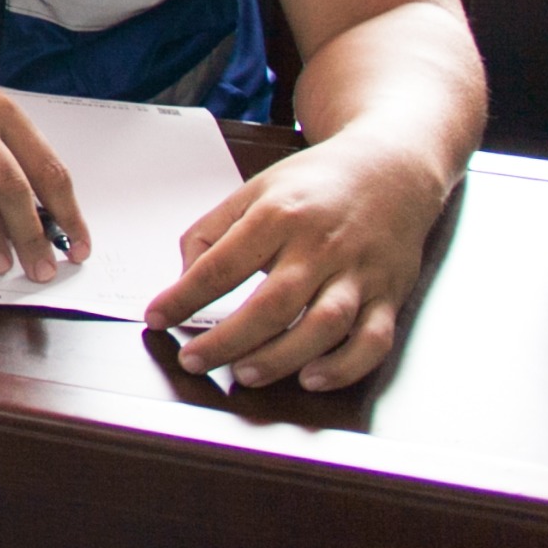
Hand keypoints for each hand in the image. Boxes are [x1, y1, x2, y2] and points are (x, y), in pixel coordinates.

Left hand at [145, 129, 449, 389]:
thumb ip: (212, 232)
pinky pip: (372, 341)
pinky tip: (312, 378)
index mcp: (278, 216)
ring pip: (323, 325)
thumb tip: (185, 279)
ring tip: (245, 374)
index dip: (184, 295)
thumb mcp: (253, 191)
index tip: (156, 317)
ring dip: (282, 357)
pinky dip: (345, 367)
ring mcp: (358, 273)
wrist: (390, 169)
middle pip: (272, 303)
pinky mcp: (388, 295)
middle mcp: (319, 246)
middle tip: (193, 361)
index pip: (222, 264)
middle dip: (228, 339)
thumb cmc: (314, 185)